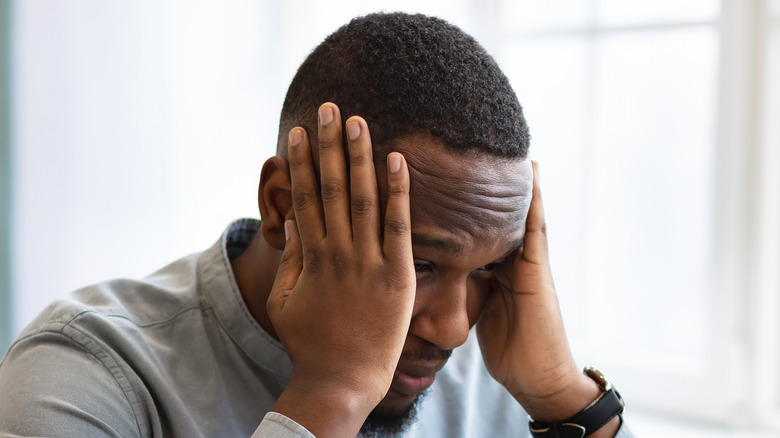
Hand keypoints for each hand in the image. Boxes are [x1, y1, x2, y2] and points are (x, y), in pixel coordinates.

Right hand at [267, 103, 415, 436]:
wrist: (342, 380)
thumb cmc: (311, 343)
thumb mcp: (285, 300)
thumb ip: (290, 260)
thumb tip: (294, 221)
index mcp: (310, 256)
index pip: (304, 197)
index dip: (302, 163)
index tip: (300, 132)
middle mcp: (337, 252)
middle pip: (331, 188)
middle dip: (328, 145)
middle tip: (328, 107)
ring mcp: (368, 263)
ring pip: (362, 198)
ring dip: (359, 156)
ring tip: (356, 121)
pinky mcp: (397, 276)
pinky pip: (398, 226)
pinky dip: (397, 192)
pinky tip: (396, 160)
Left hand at [476, 162, 604, 423]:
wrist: (538, 379)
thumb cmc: (510, 351)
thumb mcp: (482, 315)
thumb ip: (470, 293)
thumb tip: (445, 283)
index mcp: (497, 272)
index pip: (481, 231)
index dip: (469, 206)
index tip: (453, 176)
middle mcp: (513, 262)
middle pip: (499, 216)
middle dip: (493, 186)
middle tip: (481, 147)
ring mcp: (529, 265)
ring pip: (519, 215)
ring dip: (517, 184)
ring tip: (509, 148)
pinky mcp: (539, 271)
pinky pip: (535, 230)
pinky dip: (534, 203)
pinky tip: (531, 178)